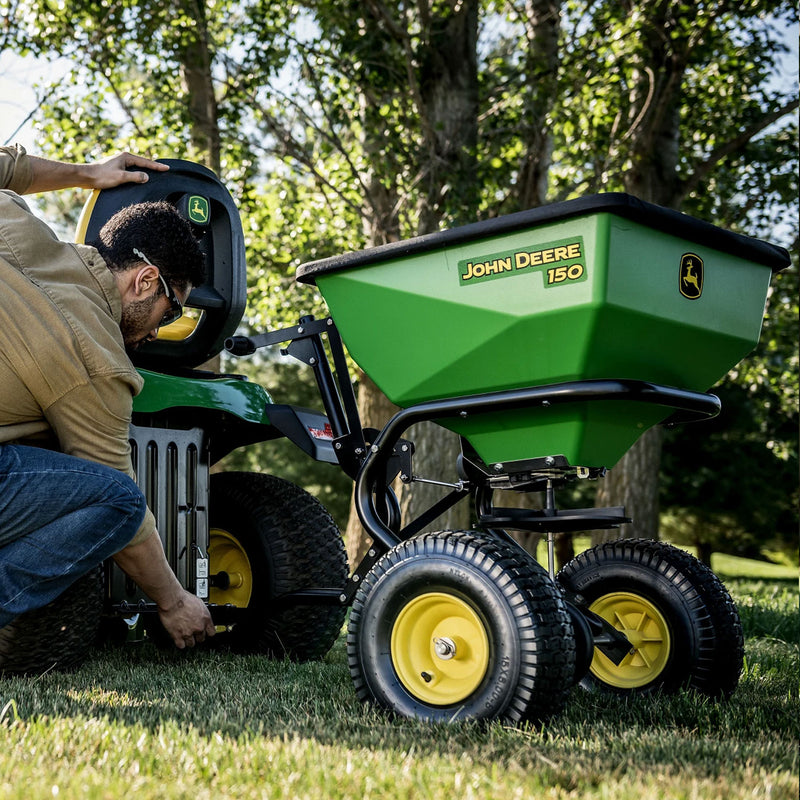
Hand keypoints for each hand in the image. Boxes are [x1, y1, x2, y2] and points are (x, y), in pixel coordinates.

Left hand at [26, 151, 169, 193]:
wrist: (86, 177)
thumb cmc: (102, 176)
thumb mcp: (121, 177)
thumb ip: (135, 177)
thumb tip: (146, 177)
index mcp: (126, 157)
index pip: (146, 162)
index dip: (157, 166)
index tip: (167, 168)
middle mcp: (123, 158)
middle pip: (142, 162)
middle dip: (152, 166)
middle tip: (163, 170)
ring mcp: (118, 162)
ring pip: (136, 166)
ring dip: (144, 169)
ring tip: (154, 173)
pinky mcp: (115, 168)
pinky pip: (130, 170)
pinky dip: (137, 173)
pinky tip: (138, 177)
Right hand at [157, 589, 215, 648]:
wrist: (172, 600)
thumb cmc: (184, 598)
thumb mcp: (199, 603)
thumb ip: (202, 613)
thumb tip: (201, 616)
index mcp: (206, 618)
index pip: (211, 632)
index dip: (207, 633)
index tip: (205, 632)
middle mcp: (198, 627)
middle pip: (201, 639)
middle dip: (197, 636)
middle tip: (193, 632)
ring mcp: (188, 633)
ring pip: (191, 644)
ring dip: (189, 641)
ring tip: (185, 636)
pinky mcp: (178, 636)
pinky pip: (181, 645)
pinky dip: (180, 643)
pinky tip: (179, 639)